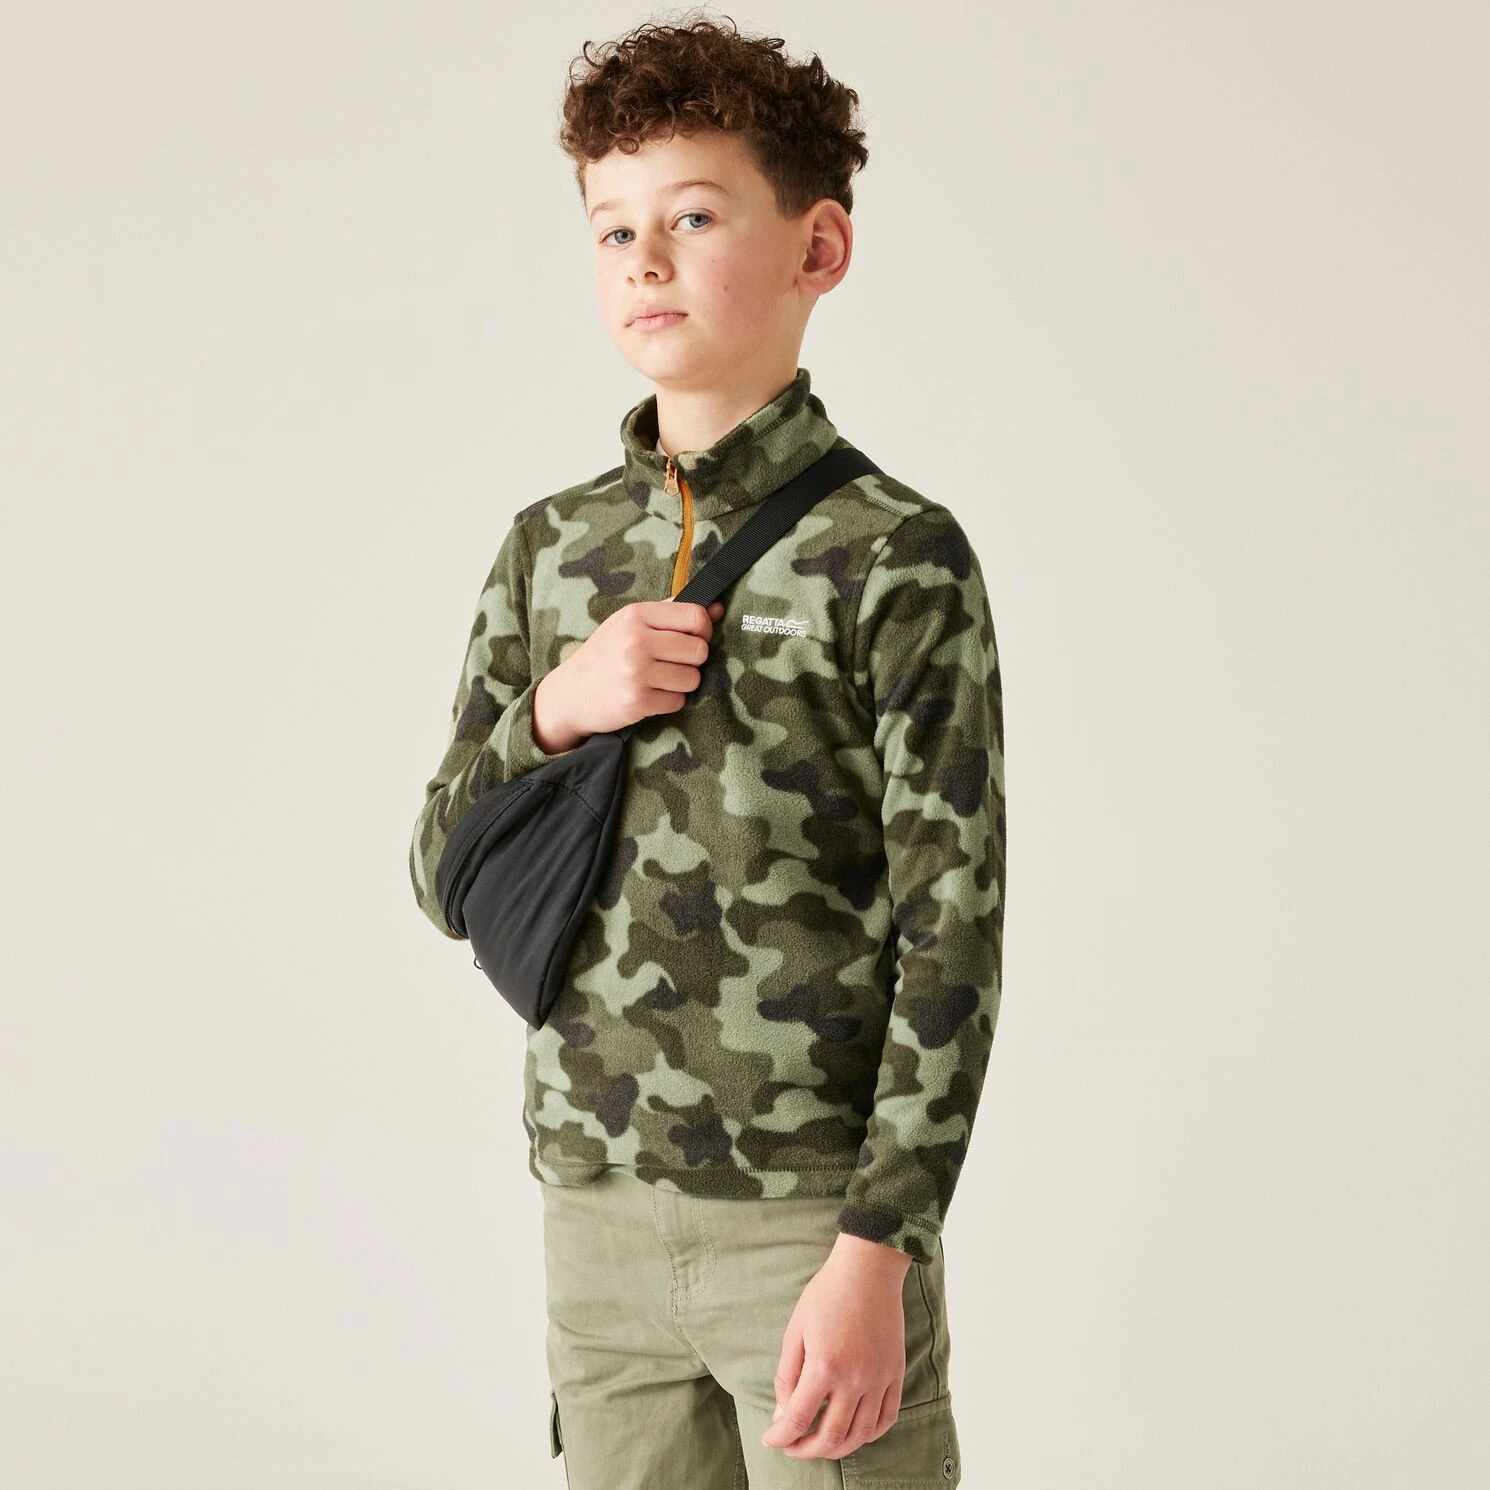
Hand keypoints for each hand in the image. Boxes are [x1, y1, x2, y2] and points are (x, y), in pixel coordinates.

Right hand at [533, 598, 724, 748]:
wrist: (570, 694)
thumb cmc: (606, 655)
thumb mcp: (630, 625)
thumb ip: (672, 614)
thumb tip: (719, 608)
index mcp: (636, 615)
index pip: (695, 616)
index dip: (703, 630)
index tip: (693, 638)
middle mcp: (636, 641)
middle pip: (699, 650)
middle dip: (693, 660)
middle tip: (674, 663)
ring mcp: (636, 672)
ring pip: (693, 678)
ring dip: (682, 683)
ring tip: (660, 680)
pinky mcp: (637, 701)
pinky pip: (678, 701)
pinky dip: (669, 701)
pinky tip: (650, 695)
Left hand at [760, 1235, 911, 1460]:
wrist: (867, 1271)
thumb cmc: (827, 1295)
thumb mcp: (795, 1330)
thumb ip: (787, 1375)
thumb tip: (783, 1414)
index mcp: (824, 1366)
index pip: (799, 1419)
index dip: (781, 1437)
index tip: (770, 1439)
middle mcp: (854, 1379)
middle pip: (831, 1437)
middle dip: (806, 1450)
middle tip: (792, 1446)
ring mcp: (879, 1379)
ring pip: (860, 1435)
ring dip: (837, 1449)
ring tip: (819, 1445)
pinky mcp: (895, 1373)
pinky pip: (886, 1419)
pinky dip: (869, 1435)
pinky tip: (854, 1433)